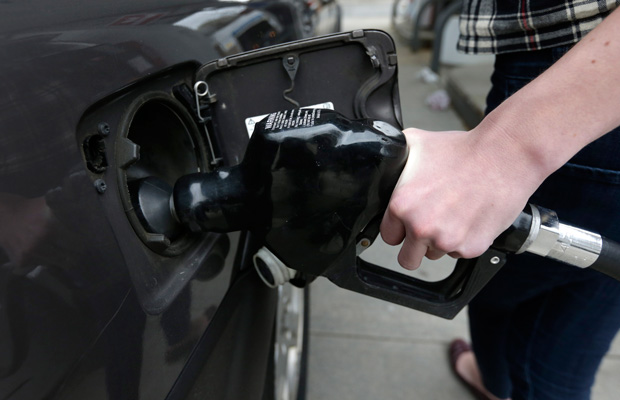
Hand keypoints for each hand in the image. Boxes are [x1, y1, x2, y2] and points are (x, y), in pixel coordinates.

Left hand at [380, 127, 538, 269]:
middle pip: (407, 258)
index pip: (388, 236)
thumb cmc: (462, 149)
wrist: (503, 155)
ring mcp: (447, 240)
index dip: (399, 229)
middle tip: (428, 227)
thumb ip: (394, 160)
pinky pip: (460, 253)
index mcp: (402, 206)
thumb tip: (382, 163)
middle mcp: (421, 227)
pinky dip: (464, 240)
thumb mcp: (415, 143)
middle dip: (415, 246)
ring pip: (435, 255)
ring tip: (453, 213)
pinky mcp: (471, 247)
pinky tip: (469, 216)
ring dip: (440, 242)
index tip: (408, 222)